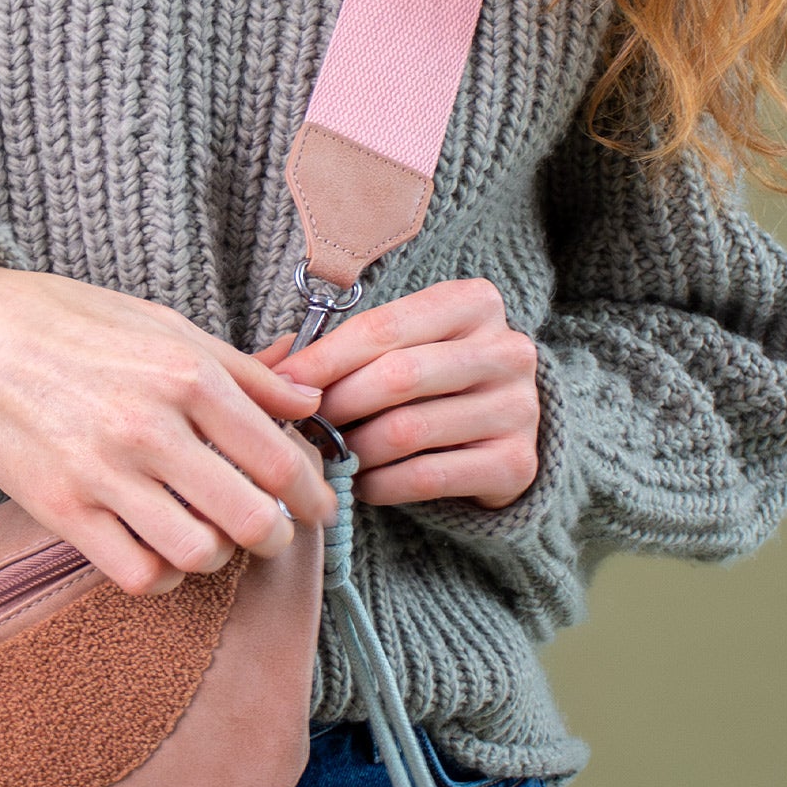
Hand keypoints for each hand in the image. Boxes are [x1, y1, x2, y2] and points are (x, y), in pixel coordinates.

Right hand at [0, 262, 335, 595]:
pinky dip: (161, 574)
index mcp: (186, 375)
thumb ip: (244, 371)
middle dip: (277, 535)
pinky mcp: (60, 511)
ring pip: (199, 554)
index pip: (279, 459)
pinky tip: (159, 548)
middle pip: (252, 519)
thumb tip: (310, 403)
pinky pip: (136, 574)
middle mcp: (150, 428)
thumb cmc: (72, 323)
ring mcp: (102, 474)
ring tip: (210, 533)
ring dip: (217, 554)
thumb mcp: (166, 326)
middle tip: (272, 530)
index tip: (318, 506)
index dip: (314, 495)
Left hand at [260, 277, 539, 508]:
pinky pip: (428, 476)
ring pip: (409, 430)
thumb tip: (267, 371)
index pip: (385, 326)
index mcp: (474, 303)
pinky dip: (382, 483)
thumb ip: (338, 350)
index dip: (326, 358)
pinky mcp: (517, 464)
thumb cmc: (431, 382)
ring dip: (354, 449)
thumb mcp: (396, 348)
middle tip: (301, 426)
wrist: (500, 434)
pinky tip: (363, 484)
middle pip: (398, 376)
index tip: (281, 384)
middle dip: (337, 404)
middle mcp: (508, 349)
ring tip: (330, 455)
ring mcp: (519, 408)